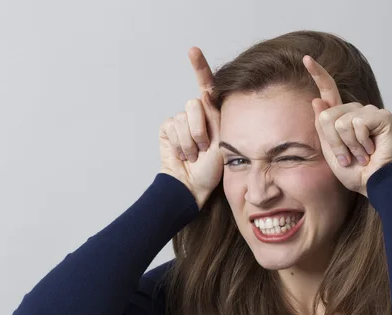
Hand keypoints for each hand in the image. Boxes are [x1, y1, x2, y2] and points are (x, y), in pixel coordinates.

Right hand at [159, 47, 223, 208]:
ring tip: (195, 154)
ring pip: (183, 117)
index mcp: (213, 112)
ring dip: (190, 141)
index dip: (199, 67)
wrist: (194, 185)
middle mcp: (196, 113)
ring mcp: (181, 120)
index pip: (206, 85)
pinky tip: (183, 154)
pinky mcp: (168, 128)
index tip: (192, 51)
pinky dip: (179, 144)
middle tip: (205, 148)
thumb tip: (203, 92)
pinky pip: (172, 127)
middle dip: (200, 128)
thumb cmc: (213, 167)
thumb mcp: (223, 139)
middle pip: (194, 103)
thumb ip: (215, 115)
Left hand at [303, 55, 391, 196]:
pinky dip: (360, 142)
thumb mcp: (329, 150)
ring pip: (341, 121)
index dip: (318, 74)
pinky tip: (370, 150)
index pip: (328, 91)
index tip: (306, 59)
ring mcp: (369, 112)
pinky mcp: (382, 116)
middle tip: (348, 156)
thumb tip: (317, 99)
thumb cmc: (353, 170)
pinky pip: (357, 124)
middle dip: (333, 142)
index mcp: (341, 117)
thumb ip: (323, 126)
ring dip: (347, 145)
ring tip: (360, 154)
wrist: (371, 183)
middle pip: (326, 115)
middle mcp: (354, 111)